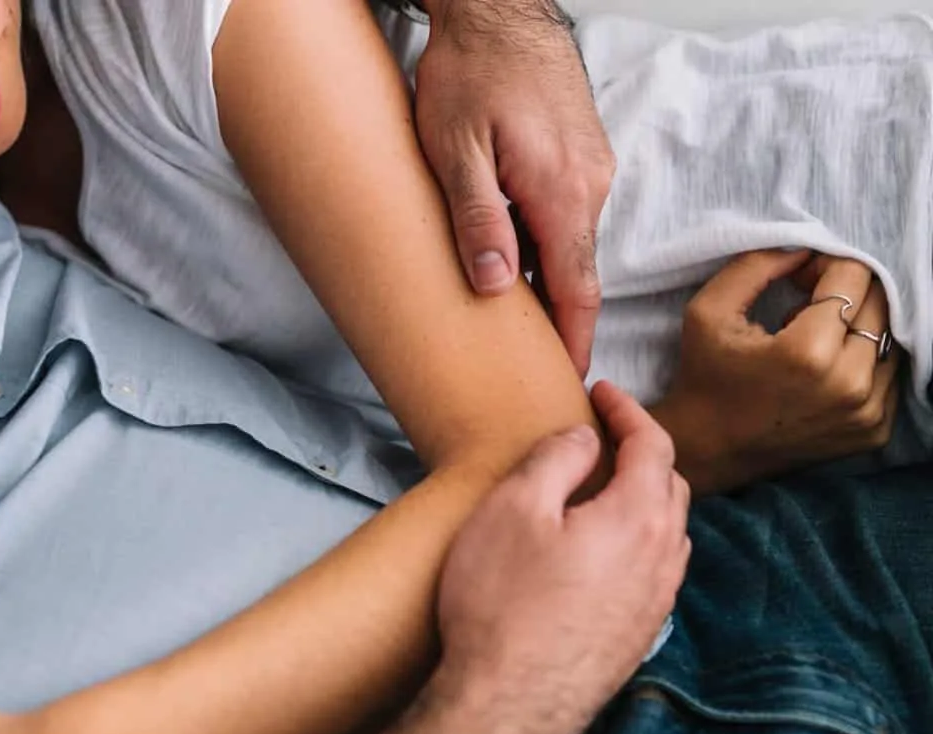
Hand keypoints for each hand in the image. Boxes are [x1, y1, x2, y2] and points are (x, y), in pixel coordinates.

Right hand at [268, 384, 688, 733]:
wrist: (507, 706)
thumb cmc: (501, 603)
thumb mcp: (513, 509)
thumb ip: (555, 460)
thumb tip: (585, 438)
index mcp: (639, 517)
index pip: (653, 445)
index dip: (629, 410)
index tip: (602, 393)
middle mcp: (662, 560)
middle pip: (669, 488)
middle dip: (641, 454)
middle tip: (602, 437)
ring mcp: (654, 605)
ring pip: (666, 534)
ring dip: (641, 502)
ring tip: (599, 492)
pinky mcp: (636, 639)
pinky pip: (650, 573)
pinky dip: (633, 544)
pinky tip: (595, 554)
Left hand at [412, 0, 614, 374]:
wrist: (499, 10)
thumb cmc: (470, 71)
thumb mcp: (455, 150)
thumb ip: (477, 218)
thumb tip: (494, 286)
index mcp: (563, 193)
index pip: (578, 289)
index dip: (573, 341)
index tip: (566, 383)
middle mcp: (590, 185)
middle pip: (575, 272)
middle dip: (556, 322)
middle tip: (527, 367)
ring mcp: (591, 168)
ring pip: (568, 243)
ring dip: (544, 281)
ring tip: (510, 322)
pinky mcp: (579, 155)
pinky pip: (565, 215)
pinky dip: (544, 245)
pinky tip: (511, 258)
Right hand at [652, 250, 901, 494]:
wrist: (708, 450)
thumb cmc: (704, 377)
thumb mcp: (707, 311)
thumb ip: (754, 265)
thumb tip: (803, 248)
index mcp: (808, 353)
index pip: (852, 276)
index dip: (824, 264)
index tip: (797, 276)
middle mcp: (849, 384)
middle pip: (878, 303)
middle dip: (843, 292)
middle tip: (803, 303)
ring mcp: (867, 412)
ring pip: (889, 337)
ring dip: (855, 328)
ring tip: (812, 338)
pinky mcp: (874, 431)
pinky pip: (889, 374)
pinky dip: (862, 361)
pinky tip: (823, 368)